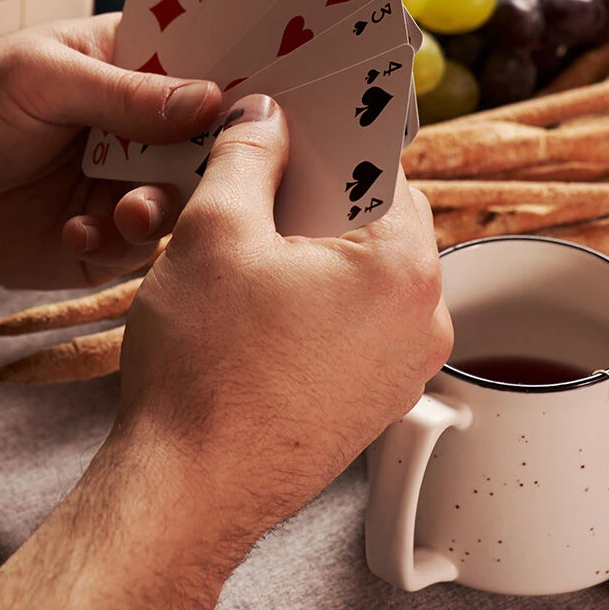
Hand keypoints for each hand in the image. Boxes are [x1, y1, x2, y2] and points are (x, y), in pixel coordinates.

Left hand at [0, 15, 220, 288]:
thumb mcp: (39, 78)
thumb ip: (124, 93)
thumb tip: (212, 99)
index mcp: (133, 66)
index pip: (208, 63)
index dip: (246, 76)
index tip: (279, 94)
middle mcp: (144, 127)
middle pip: (214, 140)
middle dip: (224, 158)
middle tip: (223, 172)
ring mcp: (129, 183)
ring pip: (189, 202)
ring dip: (167, 209)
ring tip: (128, 212)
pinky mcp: (107, 239)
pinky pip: (142, 250)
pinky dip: (120, 245)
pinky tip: (75, 231)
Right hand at [117, 93, 452, 535]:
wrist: (186, 491)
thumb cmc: (204, 371)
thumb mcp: (214, 231)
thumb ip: (247, 155)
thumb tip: (263, 119)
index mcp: (403, 269)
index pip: (380, 167)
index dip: (325, 140)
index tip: (287, 131)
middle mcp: (422, 322)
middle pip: (371, 222)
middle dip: (309, 200)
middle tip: (248, 194)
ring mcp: (399, 370)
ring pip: (356, 276)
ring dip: (304, 254)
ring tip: (239, 257)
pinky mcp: (368, 403)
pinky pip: (347, 325)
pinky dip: (307, 303)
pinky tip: (249, 311)